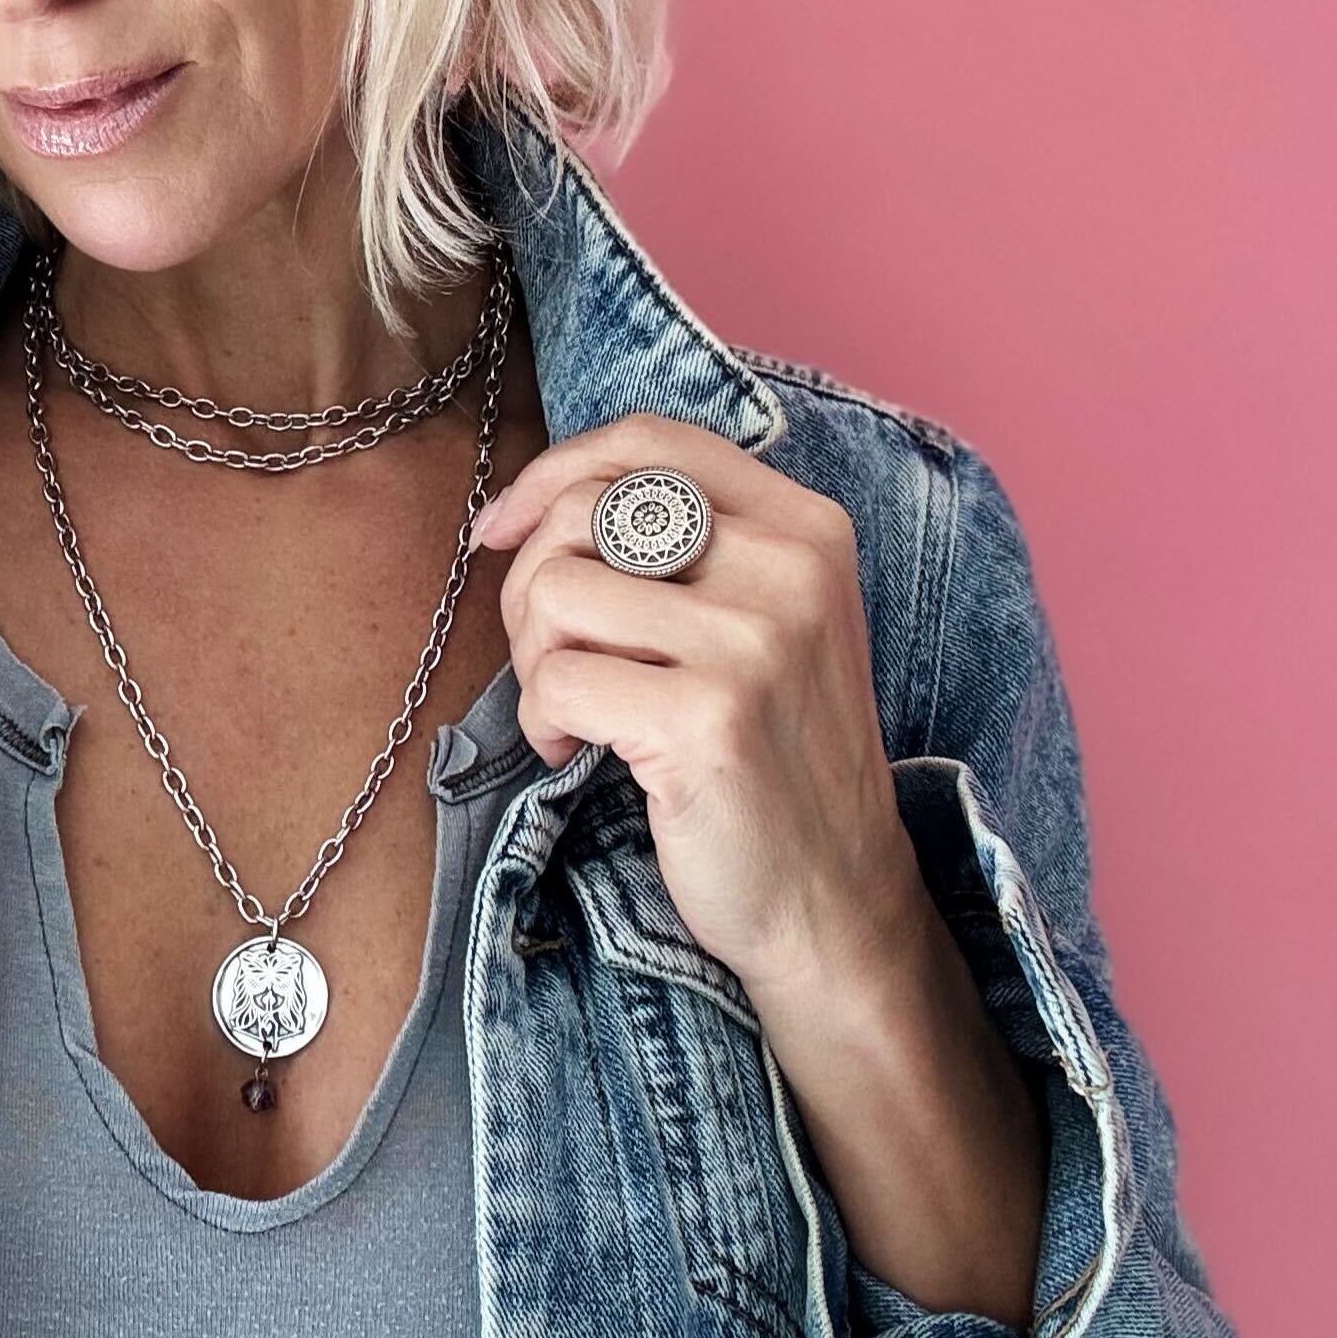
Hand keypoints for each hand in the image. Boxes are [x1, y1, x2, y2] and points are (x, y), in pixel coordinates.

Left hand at [470, 412, 926, 1003]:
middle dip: (530, 587)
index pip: (649, 440)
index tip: (503, 527)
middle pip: (583, 514)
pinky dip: (542, 722)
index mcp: (805, 525)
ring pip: (554, 593)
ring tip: (575, 709)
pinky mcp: (707, 719)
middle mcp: (789, 567)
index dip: (552, 472)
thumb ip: (680, 545)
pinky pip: (556, 682)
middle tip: (550, 658)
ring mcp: (754, 642)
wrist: (833, 897)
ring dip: (533, 662)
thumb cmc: (771, 752)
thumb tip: (527, 501)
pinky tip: (580, 752)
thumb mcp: (763, 619)